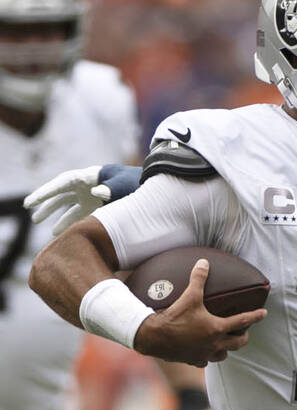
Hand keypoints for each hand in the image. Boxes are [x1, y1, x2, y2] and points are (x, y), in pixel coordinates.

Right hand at [24, 164, 140, 234]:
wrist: (152, 187)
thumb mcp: (124, 184)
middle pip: (61, 194)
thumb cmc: (137, 182)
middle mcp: (88, 186)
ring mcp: (93, 196)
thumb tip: (97, 192)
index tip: (31, 202)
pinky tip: (62, 233)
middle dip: (46, 203)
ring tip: (41, 225)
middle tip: (31, 212)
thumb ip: (111, 188)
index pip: (62, 183)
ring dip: (56, 215)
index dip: (45, 192)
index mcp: (90, 177)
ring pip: (69, 206)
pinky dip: (71, 223)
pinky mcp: (100, 206)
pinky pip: (80, 214)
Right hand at [134, 259, 266, 366]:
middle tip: (243, 331)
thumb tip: (204, 263)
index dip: (256, 316)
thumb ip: (198, 279)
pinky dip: (208, 356)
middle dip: (243, 337)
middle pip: (238, 343)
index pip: (243, 321)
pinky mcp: (193, 360)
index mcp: (217, 328)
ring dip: (227, 349)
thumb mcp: (189, 296)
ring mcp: (204, 354)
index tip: (264, 313)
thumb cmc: (174, 316)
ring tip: (225, 342)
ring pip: (224, 355)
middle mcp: (214, 344)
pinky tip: (205, 352)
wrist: (153, 337)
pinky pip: (205, 361)